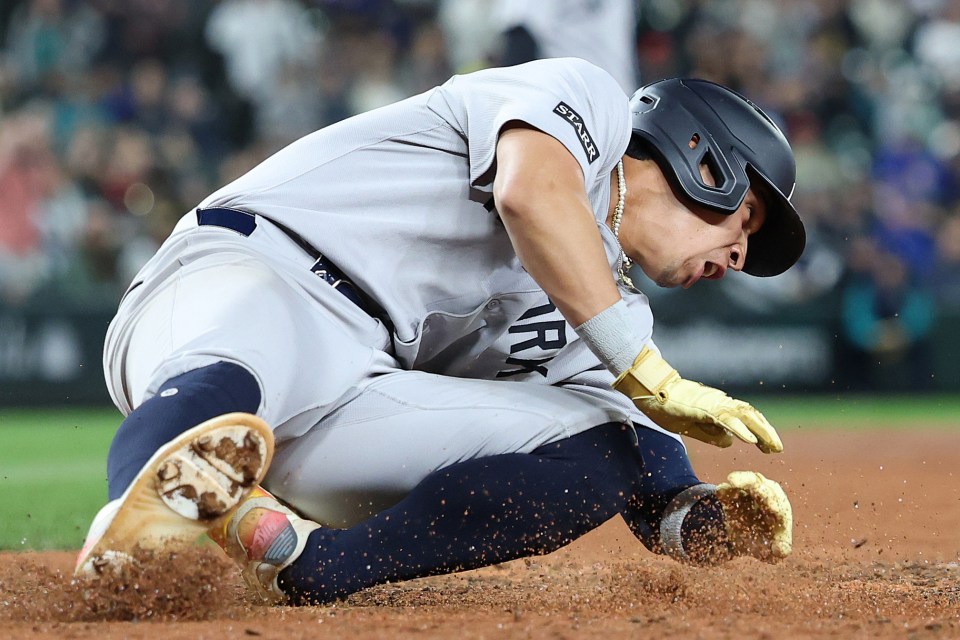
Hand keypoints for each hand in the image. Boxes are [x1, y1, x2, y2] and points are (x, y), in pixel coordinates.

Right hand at [612, 346, 782, 452]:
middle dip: (766, 432)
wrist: (649, 389)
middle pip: (749, 416)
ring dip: (760, 431)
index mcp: (716, 407)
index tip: (771, 447)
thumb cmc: (665, 406)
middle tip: (777, 449)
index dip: (760, 430)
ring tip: (772, 446)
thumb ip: (709, 434)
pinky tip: (749, 439)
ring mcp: (711, 403)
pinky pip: (724, 419)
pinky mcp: (701, 407)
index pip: (744, 417)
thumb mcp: (689, 425)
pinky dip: (739, 429)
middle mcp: (718, 402)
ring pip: (742, 416)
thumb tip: (730, 442)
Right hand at [716, 471, 792, 561]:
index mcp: (781, 509)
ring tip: (731, 481)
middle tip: (756, 490)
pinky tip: (721, 492)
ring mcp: (750, 492)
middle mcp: (767, 495)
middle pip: (765, 488)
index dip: (777, 507)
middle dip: (759, 489)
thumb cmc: (766, 542)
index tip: (773, 509)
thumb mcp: (774, 551)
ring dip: (741, 480)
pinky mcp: (732, 493)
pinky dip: (725, 490)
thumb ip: (780, 550)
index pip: (780, 505)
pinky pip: (728, 489)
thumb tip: (780, 551)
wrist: (745, 538)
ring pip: (749, 480)